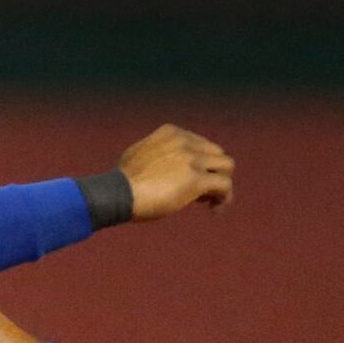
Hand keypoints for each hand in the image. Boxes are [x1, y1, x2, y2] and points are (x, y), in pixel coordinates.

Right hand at [117, 125, 233, 218]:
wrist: (117, 193)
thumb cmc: (120, 181)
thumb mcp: (137, 155)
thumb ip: (154, 153)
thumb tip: (156, 165)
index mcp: (172, 133)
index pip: (199, 143)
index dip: (198, 162)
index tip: (189, 178)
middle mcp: (186, 141)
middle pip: (216, 153)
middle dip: (211, 172)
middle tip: (200, 193)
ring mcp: (193, 160)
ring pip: (226, 166)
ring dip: (221, 183)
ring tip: (209, 201)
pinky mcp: (197, 180)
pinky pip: (224, 185)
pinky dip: (225, 197)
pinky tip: (216, 209)